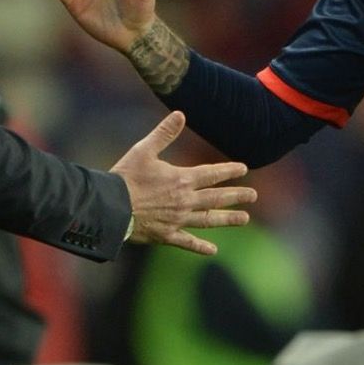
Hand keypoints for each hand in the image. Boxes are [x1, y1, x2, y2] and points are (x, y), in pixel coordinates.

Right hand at [112, 111, 254, 255]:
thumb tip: (180, 114)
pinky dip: (200, 246)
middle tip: (253, 196)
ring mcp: (177, 220)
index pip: (212, 174)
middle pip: (216, 198)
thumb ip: (164, 133)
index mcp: (181, 179)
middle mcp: (185, 201)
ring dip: (227, 219)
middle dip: (236, 196)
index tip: (244, 169)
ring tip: (245, 219)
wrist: (110, 207)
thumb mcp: (144, 150)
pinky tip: (213, 250)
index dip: (229, 171)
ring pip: (208, 220)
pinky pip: (187, 242)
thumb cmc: (126, 177)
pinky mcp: (166, 235)